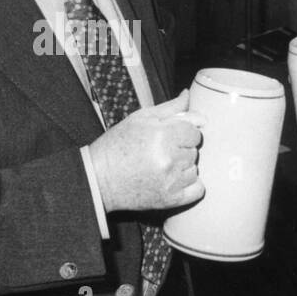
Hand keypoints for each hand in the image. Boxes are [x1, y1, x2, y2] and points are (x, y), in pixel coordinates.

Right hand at [88, 90, 204, 211]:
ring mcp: (171, 181)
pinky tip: (172, 181)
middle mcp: (169, 159)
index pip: (194, 133)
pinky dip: (189, 186)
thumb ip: (170, 109)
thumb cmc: (117, 145)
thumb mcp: (140, 119)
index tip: (166, 137)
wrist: (98, 178)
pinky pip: (197, 189)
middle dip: (180, 149)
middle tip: (158, 152)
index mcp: (162, 135)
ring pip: (194, 169)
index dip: (182, 133)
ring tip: (160, 167)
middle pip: (194, 151)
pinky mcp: (170, 199)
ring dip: (183, 168)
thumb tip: (188, 96)